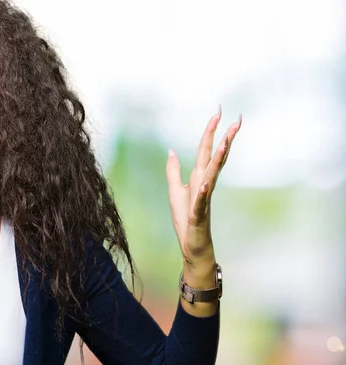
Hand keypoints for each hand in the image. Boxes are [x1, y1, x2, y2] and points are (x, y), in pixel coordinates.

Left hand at [166, 107, 240, 268]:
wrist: (192, 246)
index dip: (210, 132)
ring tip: (225, 143)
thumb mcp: (174, 191)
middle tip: (235, 120)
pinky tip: (205, 182)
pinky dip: (203, 192)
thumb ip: (173, 171)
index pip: (206, 151)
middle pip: (214, 158)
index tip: (218, 113)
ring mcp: (204, 199)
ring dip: (218, 159)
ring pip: (212, 175)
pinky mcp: (198, 215)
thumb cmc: (186, 220)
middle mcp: (204, 185)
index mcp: (198, 178)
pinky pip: (201, 201)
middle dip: (224, 139)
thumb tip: (171, 150)